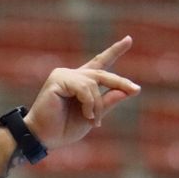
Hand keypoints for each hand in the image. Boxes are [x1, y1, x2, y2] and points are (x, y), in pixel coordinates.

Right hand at [22, 37, 140, 150]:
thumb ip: (107, 102)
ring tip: (94, 120)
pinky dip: (89, 103)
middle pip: (102, 73)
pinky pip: (84, 88)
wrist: (44, 137)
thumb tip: (128, 91)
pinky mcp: (58, 79)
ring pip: (94, 83)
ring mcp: (64, 75)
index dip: (114, 51)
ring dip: (98, 105)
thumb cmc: (65, 128)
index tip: (128, 39)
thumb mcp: (93, 116)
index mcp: (81, 83)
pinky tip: (86, 114)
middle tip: (134, 90)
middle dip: (120, 82)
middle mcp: (73, 75)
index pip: (100, 63)